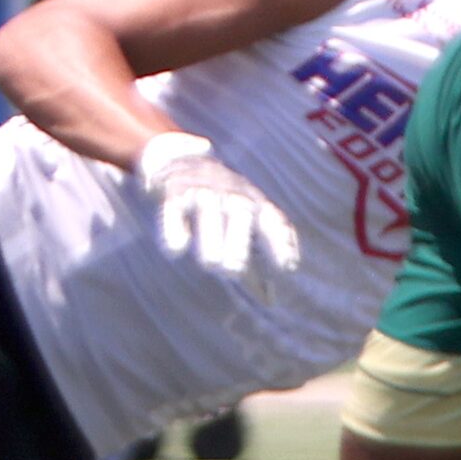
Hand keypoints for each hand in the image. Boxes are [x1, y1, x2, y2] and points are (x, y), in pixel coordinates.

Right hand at [137, 132, 300, 299]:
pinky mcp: (173, 190)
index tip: (286, 267)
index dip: (280, 243)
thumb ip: (255, 258)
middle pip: (239, 213)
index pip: (272, 220)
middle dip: (238, 241)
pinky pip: (175, 207)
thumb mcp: (242, 222)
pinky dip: (174, 227)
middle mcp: (232, 193)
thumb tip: (271, 300)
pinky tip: (177, 248)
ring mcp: (203, 189)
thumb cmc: (221, 202)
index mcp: (254, 202)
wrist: (179, 158)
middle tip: (234, 270)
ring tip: (210, 263)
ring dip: (210, 236)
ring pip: (208, 209)